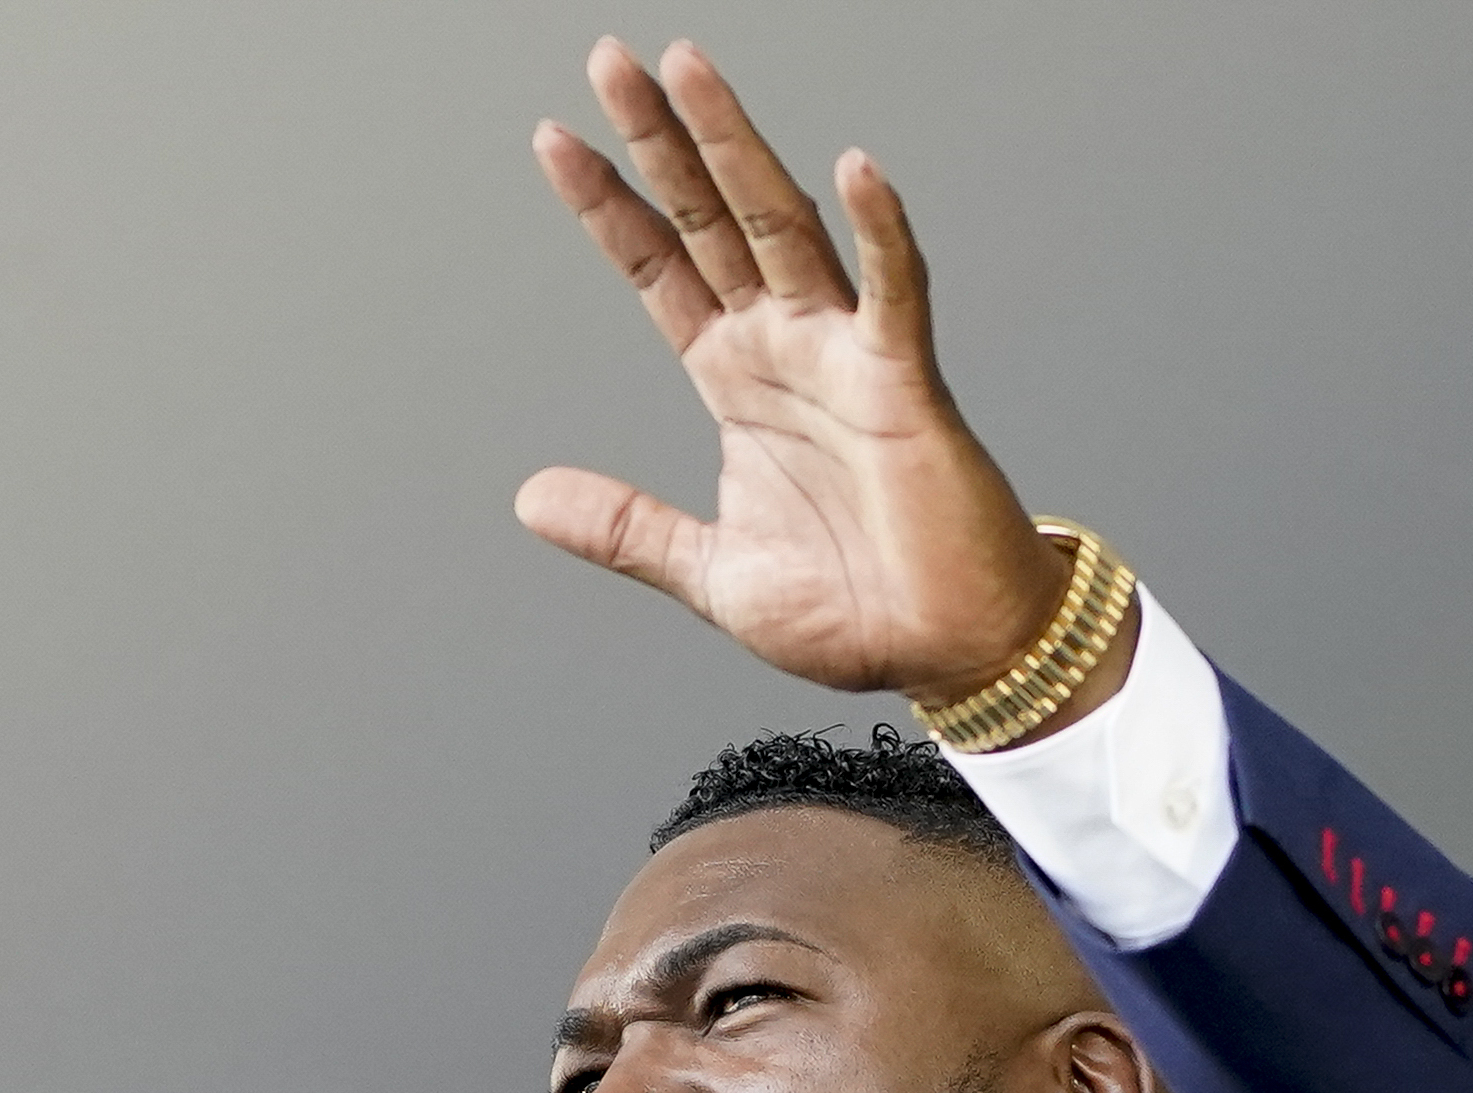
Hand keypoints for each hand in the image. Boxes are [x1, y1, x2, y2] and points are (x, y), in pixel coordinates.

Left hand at [520, 40, 1127, 716]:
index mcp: (735, 382)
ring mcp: (844, 356)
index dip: (607, 205)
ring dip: (736, 149)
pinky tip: (854, 171)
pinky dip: (879, 232)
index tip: (554, 138)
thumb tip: (530, 497)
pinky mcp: (905, 386)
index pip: (658, 269)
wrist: (942, 652)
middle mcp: (785, 349)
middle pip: (710, 219)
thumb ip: (625, 526)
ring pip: (783, 227)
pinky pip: (894, 294)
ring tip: (690, 72)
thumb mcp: (709, 571)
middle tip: (610, 58)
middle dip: (660, 141)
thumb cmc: (853, 608)